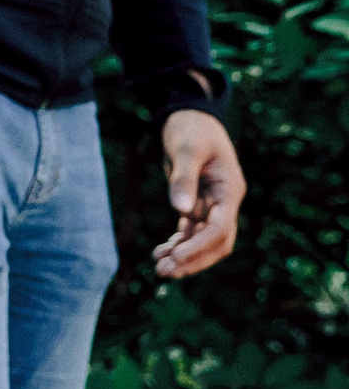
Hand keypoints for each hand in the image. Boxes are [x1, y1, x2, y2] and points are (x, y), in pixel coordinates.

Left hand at [153, 110, 243, 277]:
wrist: (190, 115)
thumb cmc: (191, 129)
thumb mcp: (187, 148)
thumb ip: (183, 179)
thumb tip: (181, 211)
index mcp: (229, 190)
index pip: (220, 229)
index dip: (199, 246)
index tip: (176, 257)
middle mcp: (225, 201)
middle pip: (216, 242)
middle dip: (193, 259)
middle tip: (164, 272)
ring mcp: (213, 204)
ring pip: (202, 240)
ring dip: (183, 256)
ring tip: (159, 268)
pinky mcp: (197, 203)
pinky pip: (191, 231)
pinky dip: (178, 243)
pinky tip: (160, 253)